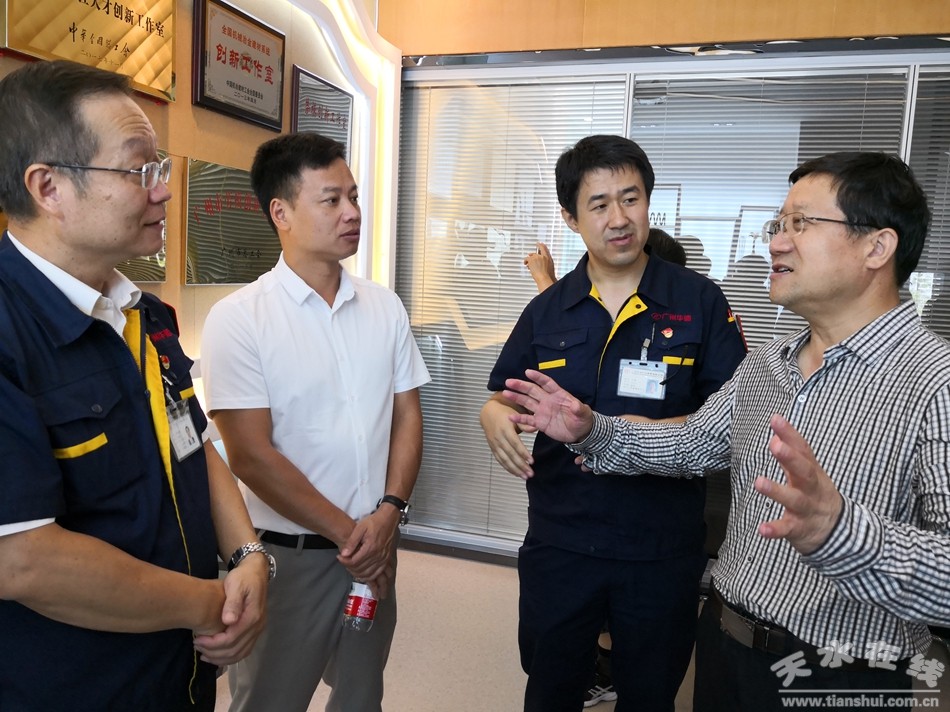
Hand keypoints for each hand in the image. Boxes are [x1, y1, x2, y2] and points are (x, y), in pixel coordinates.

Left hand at [193, 558, 267, 665]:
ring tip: (204, 654)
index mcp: (252, 616)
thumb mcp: (235, 584)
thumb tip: (228, 621)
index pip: (231, 639)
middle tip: (196, 646)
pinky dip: (230, 657)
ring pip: (240, 654)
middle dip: (213, 652)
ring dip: (221, 658)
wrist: (256, 573)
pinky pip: (244, 651)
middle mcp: (257, 627)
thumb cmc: (243, 577)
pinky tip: (217, 654)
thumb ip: (232, 602)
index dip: (212, 644)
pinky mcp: (255, 631)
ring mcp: (258, 630)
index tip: (197, 640)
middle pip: (235, 650)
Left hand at [337, 510, 395, 584]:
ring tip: (351, 567)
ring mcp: (383, 559)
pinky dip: (369, 576)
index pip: (354, 562)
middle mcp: (378, 556)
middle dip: (349, 567)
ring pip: (368, 574)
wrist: (388, 519)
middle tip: (344, 561)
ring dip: (358, 573)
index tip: (339, 556)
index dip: (344, 561)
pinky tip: (362, 573)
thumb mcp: (360, 528)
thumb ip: (351, 542)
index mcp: (370, 548)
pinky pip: (377, 573)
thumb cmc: (373, 522)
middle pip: (360, 569)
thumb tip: (343, 554)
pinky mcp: (386, 560)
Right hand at [480, 397, 534, 478]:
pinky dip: (507, 468)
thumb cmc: (505, 414)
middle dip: (520, 465)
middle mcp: (499, 438)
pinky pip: (500, 460)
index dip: (523, 453)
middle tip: (531, 473)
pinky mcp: (493, 448)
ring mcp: (494, 444)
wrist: (488, 413)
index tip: (531, 461)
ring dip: (515, 469)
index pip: (515, 443)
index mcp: (505, 428)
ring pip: (504, 459)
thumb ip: (524, 424)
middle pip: (510, 454)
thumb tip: (535, 429)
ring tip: (525, 476)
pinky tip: (516, 473)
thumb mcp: (515, 415)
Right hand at [503, 369, 593, 443]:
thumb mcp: (584, 413)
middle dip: (521, 385)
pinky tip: (510, 417)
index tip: (528, 372)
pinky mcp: (540, 423)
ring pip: (527, 402)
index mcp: (558, 395)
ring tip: (505, 393)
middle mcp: (547, 401)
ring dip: (516, 398)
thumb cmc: (582, 419)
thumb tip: (576, 405)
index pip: (546, 383)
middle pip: (532, 390)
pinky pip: (528, 420)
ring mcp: (542, 411)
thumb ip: (579, 409)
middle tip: (509, 382)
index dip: (538, 377)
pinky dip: (519, 419)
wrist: (580, 433)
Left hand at [524, 242, 555, 291]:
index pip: (543, 248)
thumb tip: (544, 263)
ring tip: (529, 265)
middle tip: (531, 261)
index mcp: (547, 257)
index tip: (538, 243)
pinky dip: (525, 262)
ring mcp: (536, 257)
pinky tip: (526, 265)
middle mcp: (541, 256)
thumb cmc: (547, 275)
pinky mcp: (531, 260)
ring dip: (529, 260)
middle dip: (532, 257)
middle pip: (535, 253)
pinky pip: (526, 259)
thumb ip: (546, 263)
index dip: (540, 245)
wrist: (543, 277)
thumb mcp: (550, 267)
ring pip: (530, 256)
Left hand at [754, 414, 842, 554]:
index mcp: (812, 472)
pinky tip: (762, 529)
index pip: (803, 450)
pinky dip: (775, 529)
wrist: (839, 532)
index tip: (776, 419)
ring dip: (777, 491)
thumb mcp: (809, 472)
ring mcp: (807, 509)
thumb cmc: (817, 495)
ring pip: (795, 500)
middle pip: (805, 472)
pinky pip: (787, 529)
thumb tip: (776, 431)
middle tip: (775, 446)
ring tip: (759, 482)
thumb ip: (792, 453)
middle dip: (791, 458)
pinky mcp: (800, 529)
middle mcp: (812, 489)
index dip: (790, 434)